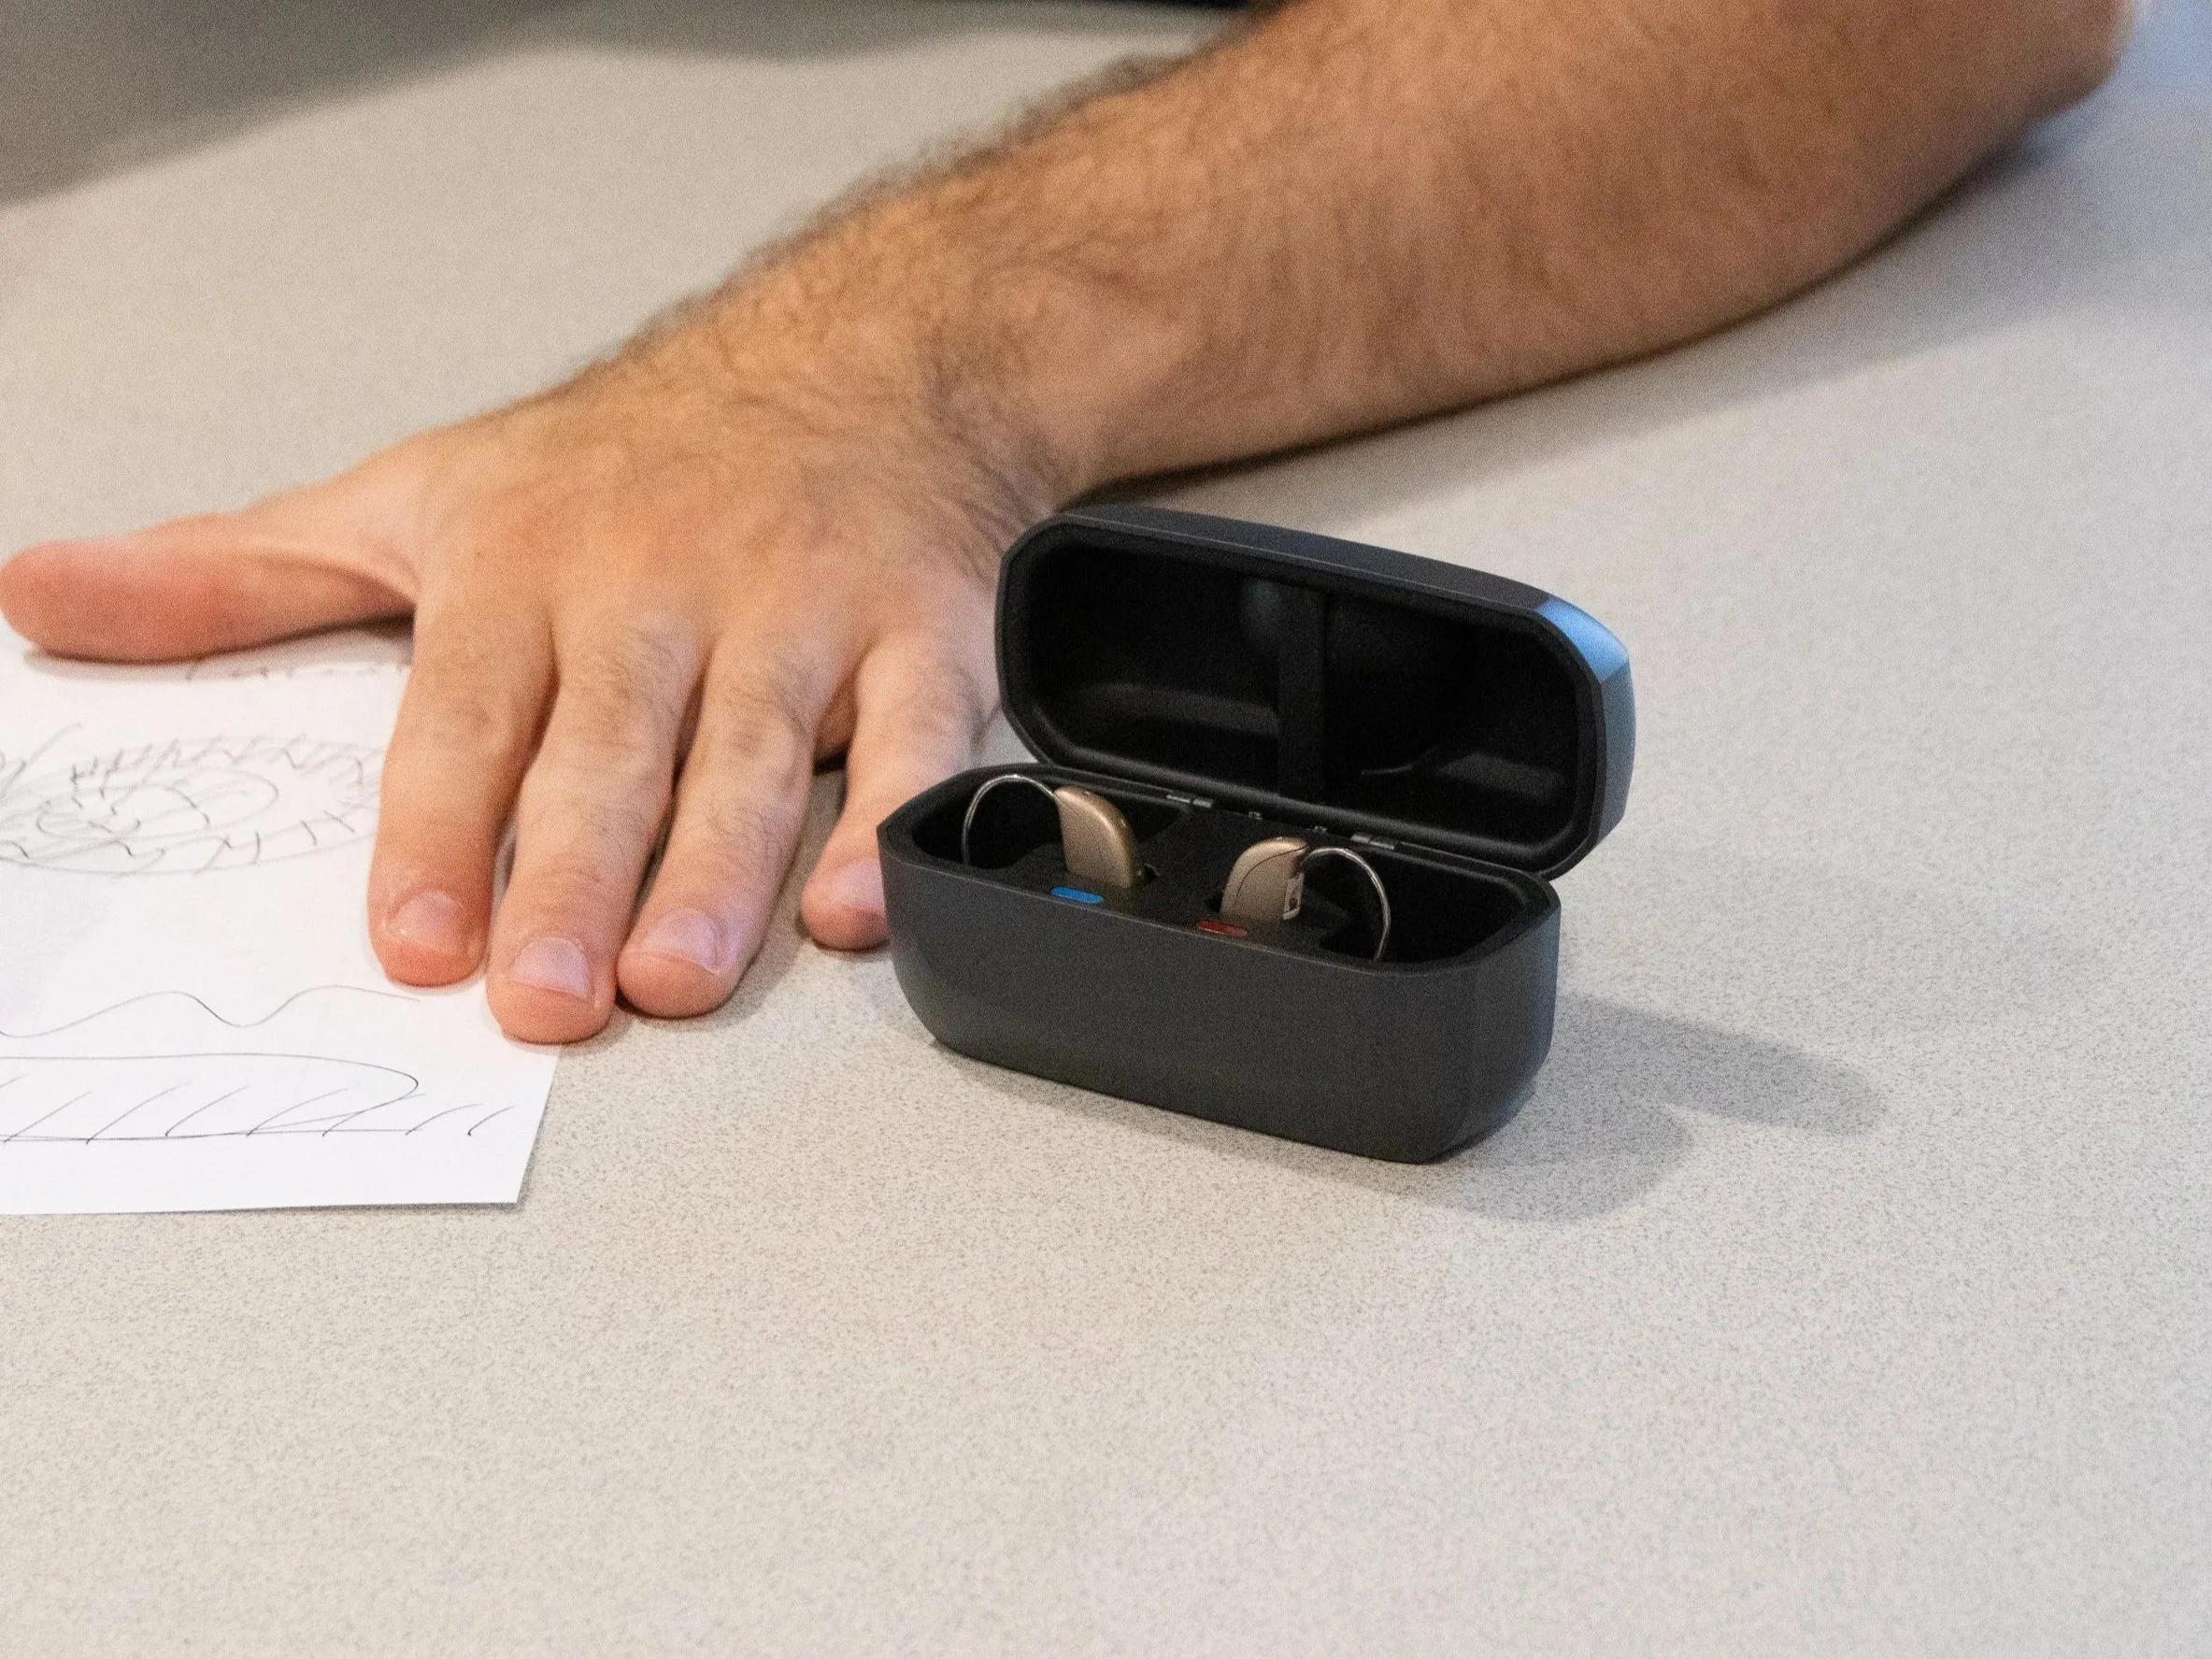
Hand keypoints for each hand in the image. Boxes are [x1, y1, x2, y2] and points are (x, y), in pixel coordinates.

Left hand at [0, 298, 1047, 1042]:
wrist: (849, 369)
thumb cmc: (621, 464)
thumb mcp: (413, 499)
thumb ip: (239, 578)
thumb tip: (42, 600)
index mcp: (528, 563)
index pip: (467, 710)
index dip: (437, 829)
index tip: (413, 939)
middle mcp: (661, 587)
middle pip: (609, 747)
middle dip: (573, 876)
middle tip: (544, 1001)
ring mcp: (795, 610)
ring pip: (754, 753)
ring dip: (717, 873)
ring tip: (675, 979)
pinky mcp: (916, 632)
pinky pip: (912, 735)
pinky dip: (887, 819)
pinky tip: (850, 906)